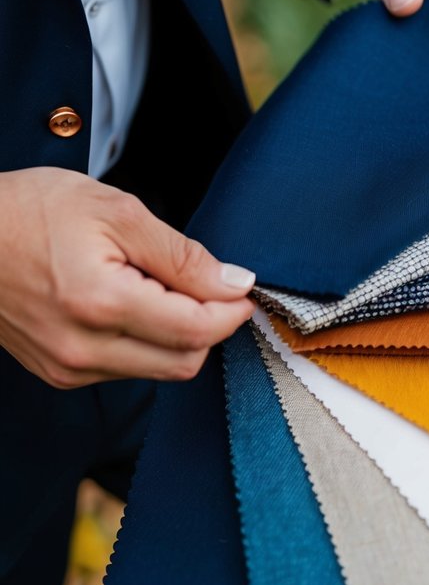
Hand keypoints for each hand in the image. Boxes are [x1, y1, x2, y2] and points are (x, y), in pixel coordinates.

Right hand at [0, 168, 255, 388]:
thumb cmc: (32, 211)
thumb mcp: (117, 212)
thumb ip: (182, 254)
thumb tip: (234, 284)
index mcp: (101, 304)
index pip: (196, 331)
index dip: (231, 311)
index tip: (240, 288)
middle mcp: (83, 349)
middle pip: (184, 362)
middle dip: (208, 326)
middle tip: (204, 283)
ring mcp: (67, 367)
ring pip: (157, 369)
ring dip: (175, 334)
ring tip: (151, 284)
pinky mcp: (59, 373)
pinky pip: (125, 370)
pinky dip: (144, 342)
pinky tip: (128, 303)